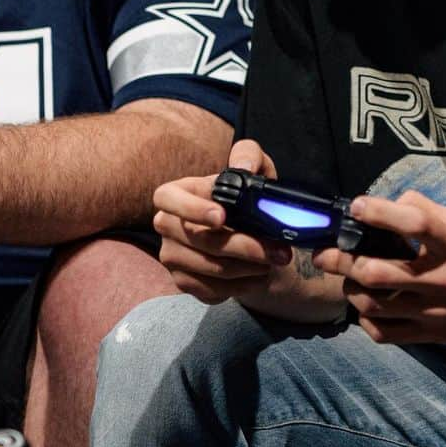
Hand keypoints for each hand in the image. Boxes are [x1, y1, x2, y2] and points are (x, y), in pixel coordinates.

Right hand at [153, 138, 293, 303]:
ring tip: (274, 260)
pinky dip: (241, 286)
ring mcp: (171, 256)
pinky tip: (259, 276)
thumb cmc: (245, 198)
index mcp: (177, 193)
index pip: (167, 197)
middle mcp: (167, 225)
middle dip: (244, 246)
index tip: (222, 216)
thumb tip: (245, 167)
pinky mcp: (183, 282)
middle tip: (278, 250)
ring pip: (211, 268)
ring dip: (249, 268)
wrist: (248, 234)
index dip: (191, 208)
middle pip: (200, 240)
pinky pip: (211, 290)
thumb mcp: (254, 169)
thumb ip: (250, 156)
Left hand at [313, 190, 445, 345]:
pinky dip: (369, 321)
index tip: (356, 206)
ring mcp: (437, 310)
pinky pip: (389, 334)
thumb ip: (429, 212)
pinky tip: (367, 308)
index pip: (413, 221)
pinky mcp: (437, 334)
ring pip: (376, 304)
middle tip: (324, 253)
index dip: (379, 212)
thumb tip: (393, 203)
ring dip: (351, 289)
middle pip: (378, 271)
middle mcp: (443, 276)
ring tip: (346, 279)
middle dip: (342, 260)